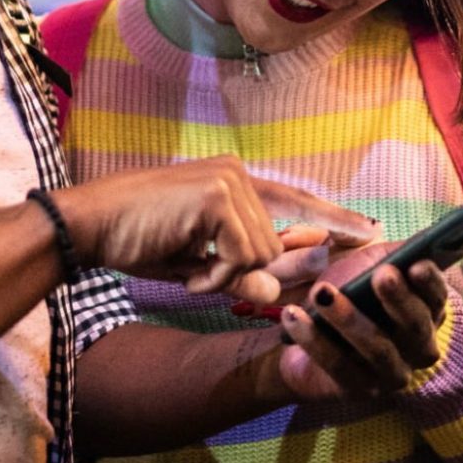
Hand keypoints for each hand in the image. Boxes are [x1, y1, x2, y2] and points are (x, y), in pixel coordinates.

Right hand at [60, 157, 378, 299]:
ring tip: (185, 266)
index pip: (296, 199)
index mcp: (235, 181)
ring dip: (223, 274)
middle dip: (244, 272)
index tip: (370, 230)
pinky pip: (241, 254)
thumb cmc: (140, 241)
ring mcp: (229, 180)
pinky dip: (214, 273)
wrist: (92, 225)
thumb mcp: (199, 261)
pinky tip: (185, 266)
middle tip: (197, 277)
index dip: (333, 216)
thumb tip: (277, 289)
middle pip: (276, 243)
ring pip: (261, 252)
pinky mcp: (217, 195)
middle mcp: (237, 173)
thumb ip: (241, 267)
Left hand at [277, 244, 446, 397]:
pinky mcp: (357, 390)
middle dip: (398, 299)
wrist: (306, 329)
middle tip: (381, 275)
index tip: (417, 264)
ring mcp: (389, 374)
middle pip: (415, 327)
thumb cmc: (346, 287)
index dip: (432, 283)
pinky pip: (338, 367)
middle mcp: (416, 348)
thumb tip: (411, 242)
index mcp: (425, 313)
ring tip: (322, 293)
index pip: (438, 299)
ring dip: (348, 319)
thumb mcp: (367, 262)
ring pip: (376, 349)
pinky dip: (314, 340)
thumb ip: (388, 251)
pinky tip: (294, 315)